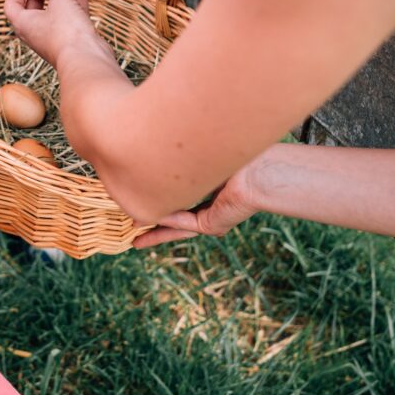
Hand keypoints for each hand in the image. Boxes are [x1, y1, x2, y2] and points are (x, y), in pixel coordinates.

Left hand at [4, 0, 107, 66]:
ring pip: (56, 9)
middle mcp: (37, 32)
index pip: (11, 6)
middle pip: (33, 8)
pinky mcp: (73, 37)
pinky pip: (72, 13)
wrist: (87, 59)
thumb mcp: (61, 1)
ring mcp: (56, 36)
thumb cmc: (66, 33)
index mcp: (24, 24)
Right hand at [133, 167, 256, 247]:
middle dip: (156, 227)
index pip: (183, 197)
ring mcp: (213, 217)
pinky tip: (148, 217)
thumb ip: (185, 163)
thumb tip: (157, 153)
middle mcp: (214, 206)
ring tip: (135, 240)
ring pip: (176, 227)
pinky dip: (165, 220)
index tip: (146, 196)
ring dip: (156, 233)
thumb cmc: (241, 156)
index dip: (164, 198)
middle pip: (177, 219)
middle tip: (135, 233)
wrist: (260, 170)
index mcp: (215, 189)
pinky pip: (182, 222)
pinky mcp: (212, 224)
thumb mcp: (207, 158)